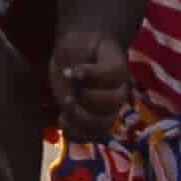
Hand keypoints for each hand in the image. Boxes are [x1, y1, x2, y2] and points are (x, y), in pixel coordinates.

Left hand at [47, 24, 133, 138]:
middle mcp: (118, 92)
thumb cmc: (78, 48)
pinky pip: (90, 137)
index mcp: (118, 68)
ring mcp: (107, 111)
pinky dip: (75, 134)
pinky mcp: (93, 123)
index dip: (93, 75)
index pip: (114, 74)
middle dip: (87, 101)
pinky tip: (62, 121)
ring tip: (64, 111)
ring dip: (80, 121)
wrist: (76, 58)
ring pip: (103, 125)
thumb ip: (77, 55)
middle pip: (112, 103)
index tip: (71, 72)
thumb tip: (76, 73)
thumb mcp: (76, 43)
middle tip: (68, 96)